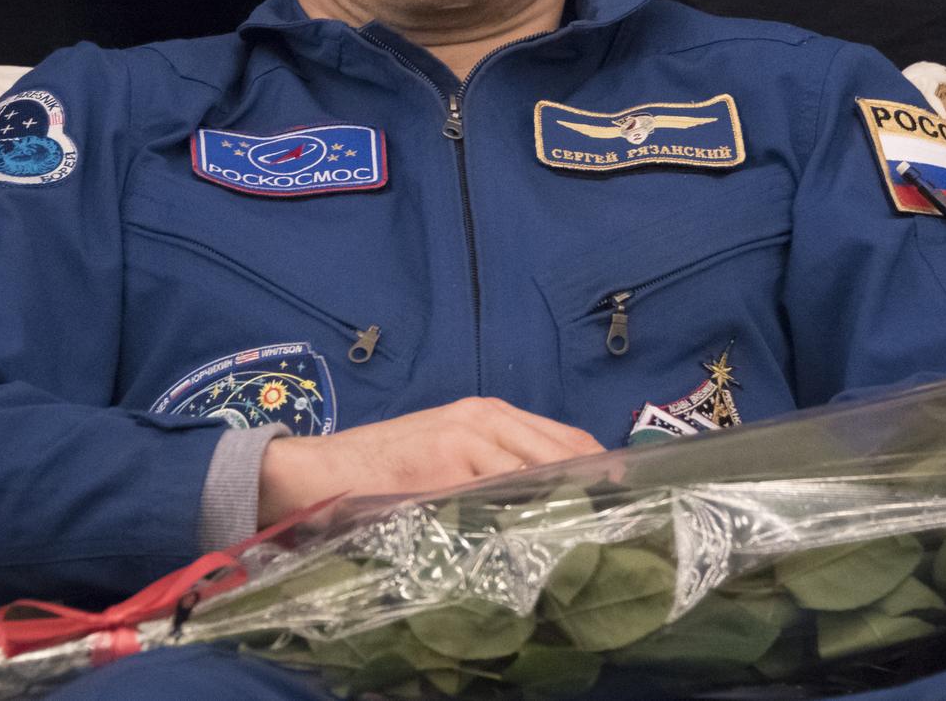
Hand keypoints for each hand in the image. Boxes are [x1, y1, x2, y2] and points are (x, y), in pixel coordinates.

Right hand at [259, 397, 604, 528]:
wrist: (318, 469)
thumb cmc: (385, 467)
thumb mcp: (446, 455)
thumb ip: (492, 468)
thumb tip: (547, 502)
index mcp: (488, 413)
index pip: (565, 439)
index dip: (599, 468)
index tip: (628, 496)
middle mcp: (484, 418)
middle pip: (563, 450)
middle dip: (596, 484)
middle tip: (627, 519)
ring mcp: (466, 440)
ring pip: (538, 468)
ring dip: (569, 499)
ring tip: (599, 530)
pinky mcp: (445, 467)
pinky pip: (498, 491)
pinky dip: (526, 510)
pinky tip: (546, 532)